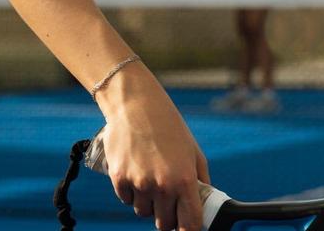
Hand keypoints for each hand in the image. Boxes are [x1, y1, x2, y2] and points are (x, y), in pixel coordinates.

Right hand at [95, 62, 209, 230]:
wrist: (136, 104)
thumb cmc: (168, 125)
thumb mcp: (193, 150)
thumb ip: (201, 179)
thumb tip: (205, 202)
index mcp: (184, 180)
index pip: (189, 224)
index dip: (189, 229)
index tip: (186, 227)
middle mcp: (161, 186)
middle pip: (164, 224)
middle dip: (167, 216)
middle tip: (168, 199)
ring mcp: (139, 184)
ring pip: (143, 212)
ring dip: (148, 203)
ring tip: (150, 177)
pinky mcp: (119, 179)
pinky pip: (126, 200)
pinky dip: (131, 192)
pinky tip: (136, 171)